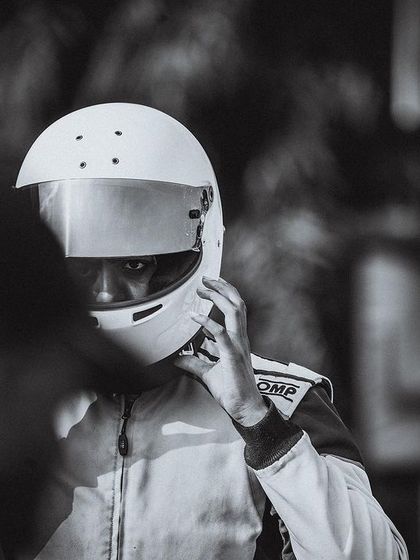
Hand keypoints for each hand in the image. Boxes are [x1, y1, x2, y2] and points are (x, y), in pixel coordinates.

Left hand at [174, 277, 267, 425]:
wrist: (245, 409)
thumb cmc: (232, 390)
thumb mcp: (208, 373)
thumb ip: (194, 363)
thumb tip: (178, 359)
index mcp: (237, 340)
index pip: (235, 308)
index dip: (225, 293)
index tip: (211, 284)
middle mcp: (240, 338)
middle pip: (237, 303)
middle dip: (222, 287)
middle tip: (206, 278)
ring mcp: (238, 345)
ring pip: (234, 311)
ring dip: (218, 297)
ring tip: (203, 288)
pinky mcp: (232, 356)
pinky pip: (221, 334)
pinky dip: (207, 322)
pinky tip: (193, 316)